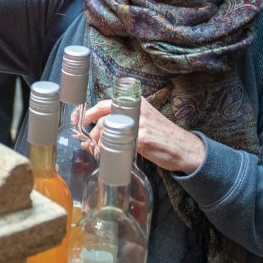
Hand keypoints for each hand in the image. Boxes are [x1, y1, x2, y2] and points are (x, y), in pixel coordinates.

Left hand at [80, 96, 206, 173]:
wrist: (184, 149)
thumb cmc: (161, 137)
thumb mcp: (142, 121)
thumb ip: (122, 123)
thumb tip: (93, 134)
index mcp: (134, 103)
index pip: (103, 104)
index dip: (87, 114)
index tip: (77, 123)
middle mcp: (135, 110)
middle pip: (102, 118)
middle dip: (89, 133)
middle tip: (84, 144)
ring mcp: (139, 123)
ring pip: (107, 132)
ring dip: (97, 144)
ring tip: (95, 153)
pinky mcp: (142, 139)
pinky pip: (117, 145)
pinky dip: (108, 153)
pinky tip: (106, 159)